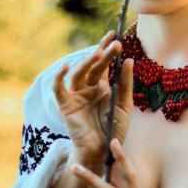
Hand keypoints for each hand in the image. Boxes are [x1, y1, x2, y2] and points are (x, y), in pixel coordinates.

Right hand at [52, 30, 133, 172]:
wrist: (103, 152)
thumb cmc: (114, 130)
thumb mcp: (124, 105)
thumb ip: (125, 84)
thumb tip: (128, 60)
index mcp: (102, 86)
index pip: (104, 63)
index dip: (108, 49)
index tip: (117, 35)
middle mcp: (87, 88)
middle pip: (93, 65)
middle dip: (103, 53)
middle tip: (114, 42)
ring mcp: (75, 95)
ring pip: (78, 73)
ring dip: (88, 62)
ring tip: (99, 52)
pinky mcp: (65, 105)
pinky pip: (58, 88)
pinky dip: (59, 76)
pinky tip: (65, 66)